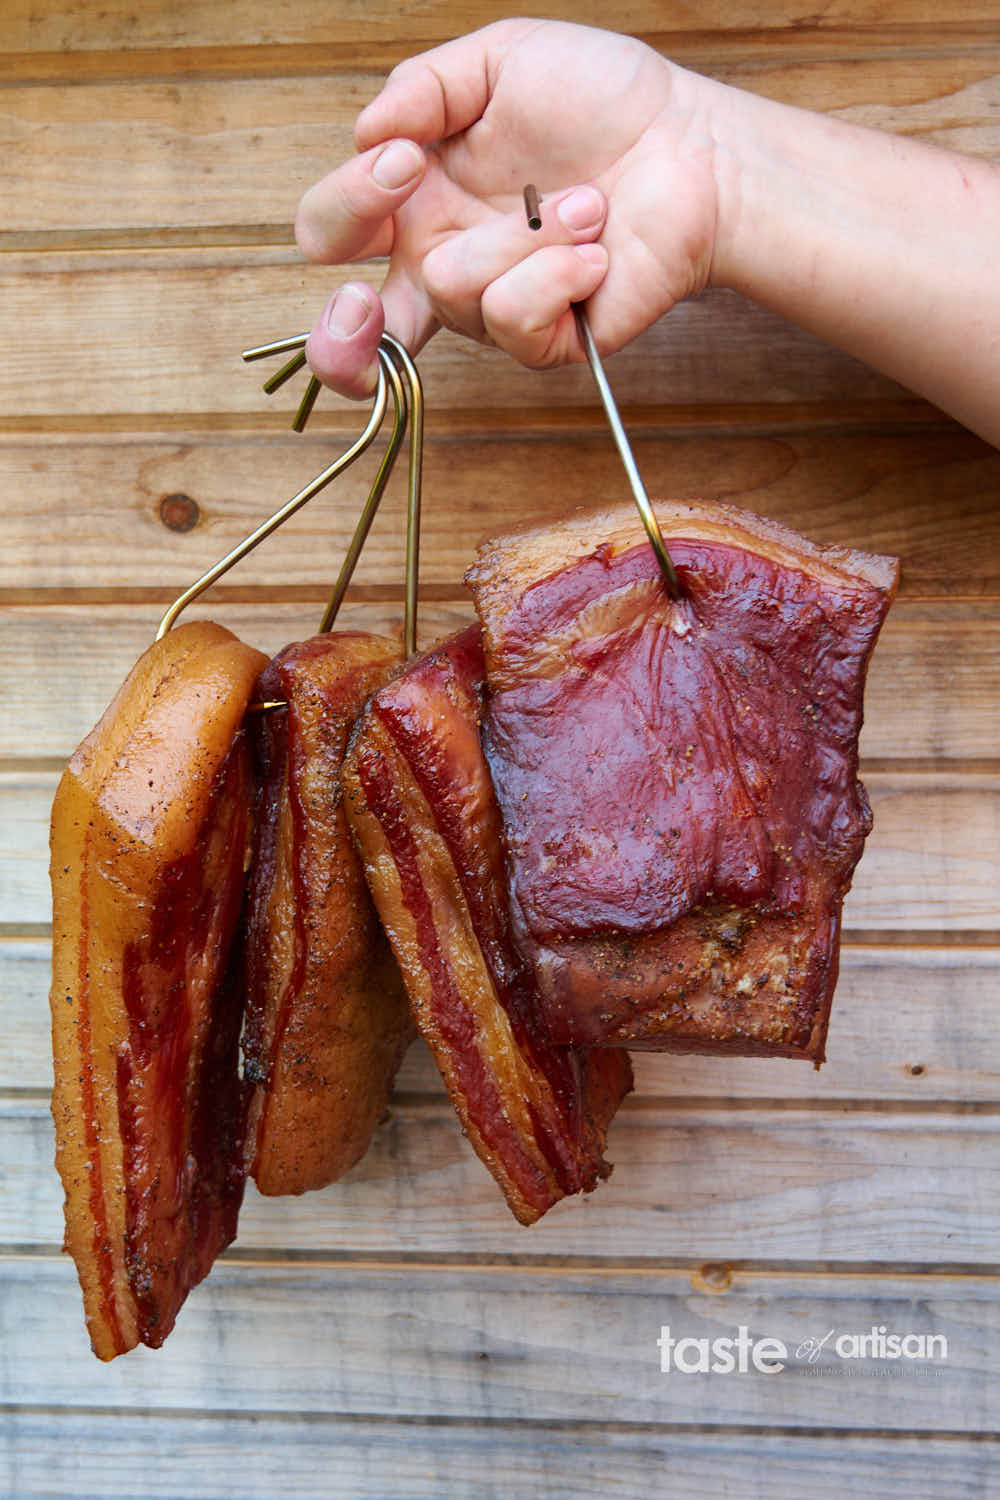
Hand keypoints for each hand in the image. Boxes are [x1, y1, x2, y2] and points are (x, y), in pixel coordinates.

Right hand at [295, 19, 722, 395]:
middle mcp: (443, 262)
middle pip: (351, 334)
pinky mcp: (544, 340)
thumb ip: (424, 85)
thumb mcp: (501, 61)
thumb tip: (366, 132)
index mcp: (418, 201)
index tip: (401, 159)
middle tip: (367, 298)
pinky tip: (596, 248)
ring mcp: (492, 309)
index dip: (347, 205)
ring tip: (587, 203)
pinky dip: (557, 273)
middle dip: (341, 330)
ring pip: (452, 291)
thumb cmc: (604, 102)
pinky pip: (512, 322)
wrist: (692, 147)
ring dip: (526, 233)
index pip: (332, 233)